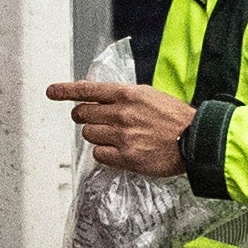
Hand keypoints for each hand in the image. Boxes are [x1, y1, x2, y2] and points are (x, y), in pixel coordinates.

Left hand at [45, 77, 196, 175]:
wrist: (195, 140)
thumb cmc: (175, 118)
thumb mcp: (149, 96)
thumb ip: (123, 97)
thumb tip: (100, 100)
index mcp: (128, 94)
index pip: (88, 90)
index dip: (66, 90)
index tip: (51, 91)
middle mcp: (122, 113)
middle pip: (82, 114)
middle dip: (84, 117)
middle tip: (94, 121)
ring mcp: (123, 136)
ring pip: (89, 135)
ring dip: (97, 136)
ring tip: (116, 137)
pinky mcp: (126, 157)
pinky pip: (99, 155)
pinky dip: (105, 153)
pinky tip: (120, 150)